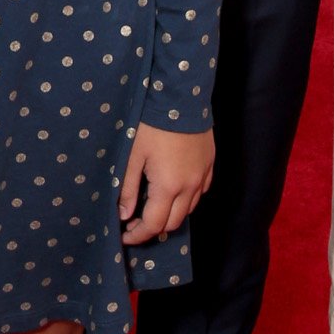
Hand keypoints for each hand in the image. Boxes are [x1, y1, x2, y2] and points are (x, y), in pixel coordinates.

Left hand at [119, 123, 214, 242]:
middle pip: (173, 223)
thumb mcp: (132, 156)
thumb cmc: (152, 125)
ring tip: (152, 208)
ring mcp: (203, 176)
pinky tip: (173, 191)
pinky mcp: (209, 165)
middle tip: (135, 224)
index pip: (154, 225)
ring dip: (170, 214)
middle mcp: (190, 187)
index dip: (138, 235)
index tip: (125, 236)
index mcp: (168, 187)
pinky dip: (186, 199)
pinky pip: (200, 192)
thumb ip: (128, 189)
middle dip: (153, 229)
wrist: (181, 97)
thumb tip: (124, 215)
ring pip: (189, 209)